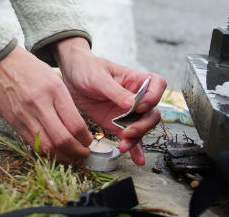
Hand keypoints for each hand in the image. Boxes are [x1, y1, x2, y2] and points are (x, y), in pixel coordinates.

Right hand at [0, 46, 92, 162]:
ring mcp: (25, 116)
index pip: (75, 125)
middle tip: (83, 153)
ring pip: (48, 148)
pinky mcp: (14, 123)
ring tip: (70, 156)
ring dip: (63, 157)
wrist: (2, 63)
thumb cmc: (31, 69)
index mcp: (54, 91)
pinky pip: (33, 145)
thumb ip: (66, 104)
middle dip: (77, 152)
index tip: (89, 141)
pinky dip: (47, 152)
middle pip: (63, 140)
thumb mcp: (55, 80)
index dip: (86, 139)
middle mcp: (40, 105)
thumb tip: (78, 129)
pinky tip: (54, 151)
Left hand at [53, 38, 164, 164]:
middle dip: (144, 124)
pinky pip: (129, 137)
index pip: (157, 85)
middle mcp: (136, 97)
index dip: (153, 97)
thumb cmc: (86, 68)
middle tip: (129, 131)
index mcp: (135, 79)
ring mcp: (127, 112)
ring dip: (136, 139)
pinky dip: (134, 149)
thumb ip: (115, 91)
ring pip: (142, 128)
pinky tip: (137, 159)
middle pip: (152, 112)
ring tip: (123, 145)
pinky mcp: (117, 124)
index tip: (139, 106)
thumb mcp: (99, 77)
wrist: (70, 76)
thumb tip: (132, 105)